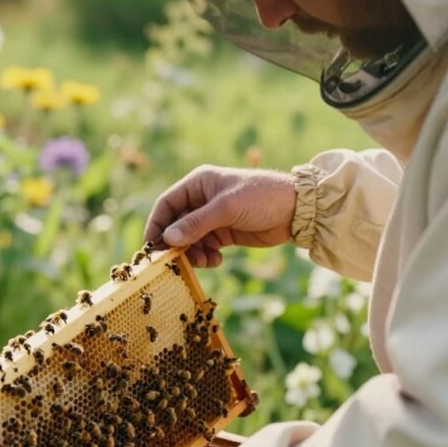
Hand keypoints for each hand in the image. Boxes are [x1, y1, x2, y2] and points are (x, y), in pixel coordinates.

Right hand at [146, 165, 296, 266]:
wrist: (296, 210)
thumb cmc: (260, 197)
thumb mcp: (226, 208)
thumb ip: (196, 223)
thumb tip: (168, 239)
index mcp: (198, 184)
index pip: (167, 203)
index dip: (157, 224)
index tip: (152, 246)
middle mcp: (202, 200)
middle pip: (176, 224)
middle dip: (176, 244)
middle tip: (175, 262)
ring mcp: (213, 217)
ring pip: (190, 239)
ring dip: (193, 253)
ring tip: (204, 261)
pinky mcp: (224, 233)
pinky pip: (205, 247)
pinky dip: (206, 256)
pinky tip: (216, 260)